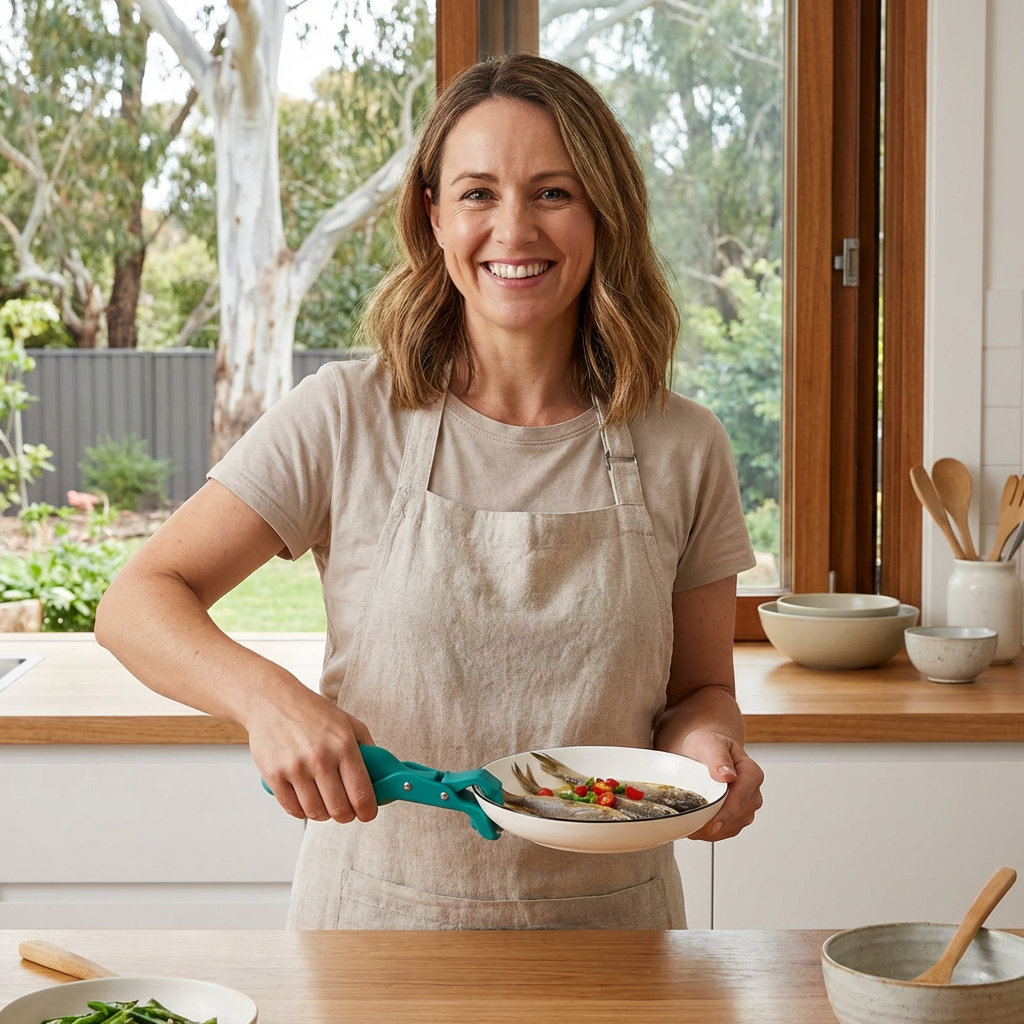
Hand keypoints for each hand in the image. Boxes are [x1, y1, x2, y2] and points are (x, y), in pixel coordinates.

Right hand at [245, 679, 377, 823]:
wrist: (272, 700)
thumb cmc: (311, 711)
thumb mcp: (348, 722)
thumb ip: (367, 748)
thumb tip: (381, 775)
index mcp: (344, 744)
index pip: (362, 794)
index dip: (368, 811)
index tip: (367, 813)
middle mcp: (320, 758)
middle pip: (340, 810)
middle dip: (346, 815)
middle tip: (346, 809)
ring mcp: (296, 768)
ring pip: (316, 813)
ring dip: (323, 814)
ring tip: (325, 803)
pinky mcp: (274, 776)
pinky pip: (292, 809)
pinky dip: (302, 810)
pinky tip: (306, 799)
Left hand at [678, 729, 762, 840]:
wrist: (705, 751)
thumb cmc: (709, 745)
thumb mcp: (710, 744)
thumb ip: (718, 758)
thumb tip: (727, 775)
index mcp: (751, 773)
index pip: (740, 800)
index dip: (725, 815)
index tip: (710, 826)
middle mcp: (753, 792)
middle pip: (737, 817)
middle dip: (714, 826)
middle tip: (691, 829)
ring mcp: (746, 806)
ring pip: (732, 828)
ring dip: (711, 832)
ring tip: (690, 828)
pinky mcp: (737, 816)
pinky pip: (726, 831)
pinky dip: (711, 833)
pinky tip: (696, 828)